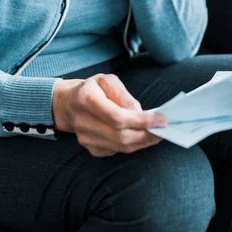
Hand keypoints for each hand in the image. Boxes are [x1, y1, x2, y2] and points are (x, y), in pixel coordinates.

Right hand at [52, 74, 166, 156]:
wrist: (67, 104)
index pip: (117, 117)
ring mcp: (85, 138)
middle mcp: (82, 122)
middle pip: (120, 136)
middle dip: (146, 134)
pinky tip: (142, 137)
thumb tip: (140, 113)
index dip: (141, 121)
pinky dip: (132, 145)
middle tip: (164, 129)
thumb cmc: (92, 89)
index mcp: (86, 99)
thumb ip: (124, 96)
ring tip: (157, 133)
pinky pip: (116, 150)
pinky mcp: (90, 148)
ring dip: (142, 142)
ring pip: (120, 146)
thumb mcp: (107, 81)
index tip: (161, 120)